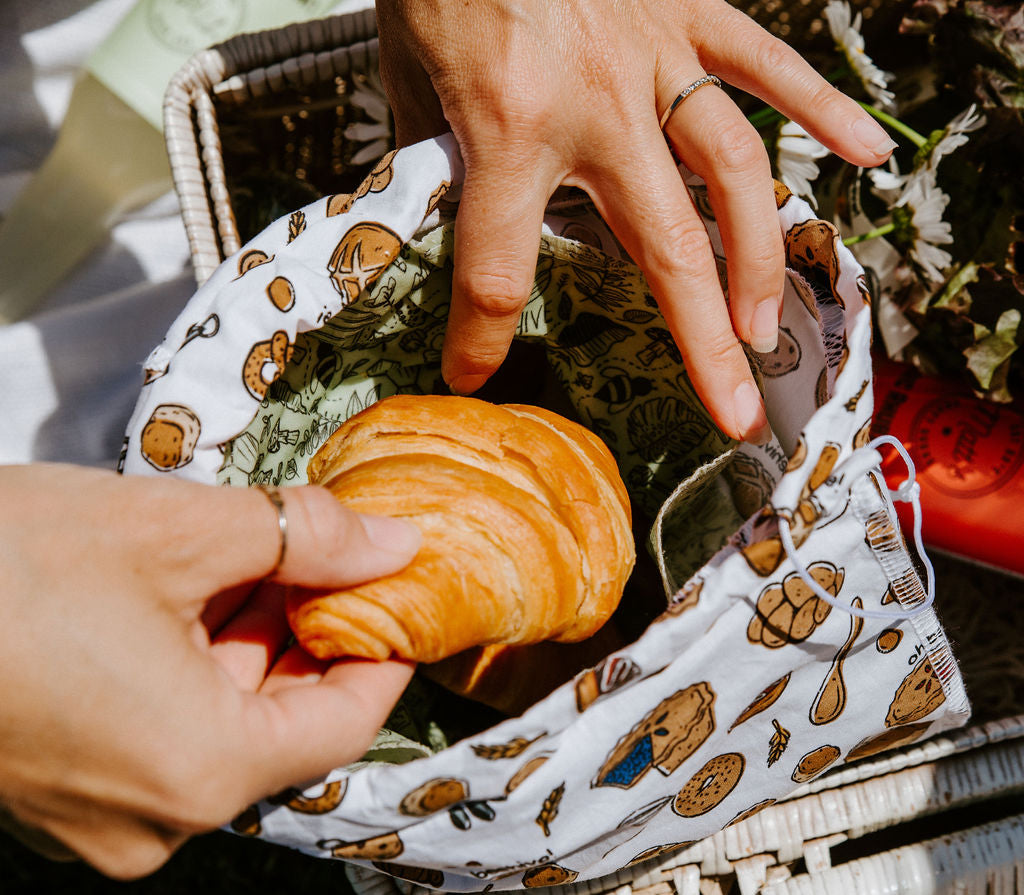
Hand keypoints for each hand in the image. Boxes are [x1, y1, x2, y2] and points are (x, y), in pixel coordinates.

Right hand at [0, 463, 420, 878]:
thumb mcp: (177, 530)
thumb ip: (306, 536)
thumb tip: (396, 542)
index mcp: (199, 771)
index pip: (349, 718)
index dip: (384, 642)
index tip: (395, 583)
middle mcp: (154, 818)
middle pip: (283, 718)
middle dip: (308, 627)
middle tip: (319, 546)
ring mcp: (98, 814)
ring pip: (220, 719)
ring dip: (248, 637)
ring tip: (250, 553)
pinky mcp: (58, 787)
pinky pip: (159, 727)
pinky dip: (189, 662)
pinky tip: (184, 591)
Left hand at [376, 0, 895, 441]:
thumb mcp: (411, 80)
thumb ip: (443, 158)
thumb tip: (456, 210)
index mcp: (506, 131)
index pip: (497, 270)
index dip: (481, 338)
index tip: (474, 375)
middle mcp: (594, 110)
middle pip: (663, 250)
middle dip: (703, 343)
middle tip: (736, 411)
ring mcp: (652, 60)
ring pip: (733, 175)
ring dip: (759, 260)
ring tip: (769, 329)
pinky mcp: (686, 12)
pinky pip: (765, 64)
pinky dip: (821, 108)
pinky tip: (867, 157)